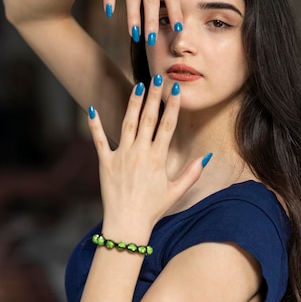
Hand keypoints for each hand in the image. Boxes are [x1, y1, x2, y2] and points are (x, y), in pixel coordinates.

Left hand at [87, 77, 210, 236]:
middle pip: (148, 118)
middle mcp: (140, 153)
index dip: (172, 106)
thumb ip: (192, 173)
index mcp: (158, 158)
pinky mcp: (105, 163)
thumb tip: (208, 156)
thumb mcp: (176, 192)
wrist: (127, 224)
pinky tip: (92, 108)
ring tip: (136, 85)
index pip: (167, 125)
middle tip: (156, 76)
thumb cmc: (153, 209)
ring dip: (132, 103)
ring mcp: (121, 156)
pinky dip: (95, 124)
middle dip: (153, 96)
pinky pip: (99, 140)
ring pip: (127, 123)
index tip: (175, 89)